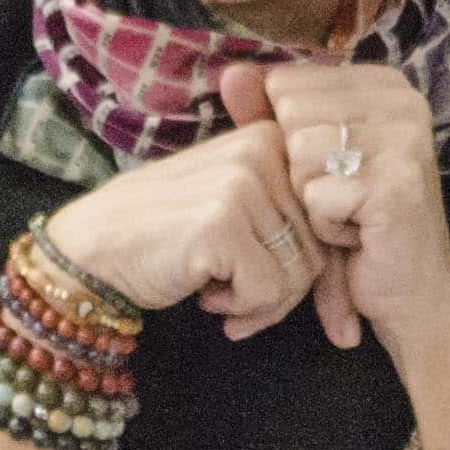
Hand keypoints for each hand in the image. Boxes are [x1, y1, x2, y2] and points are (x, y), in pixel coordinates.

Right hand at [39, 117, 322, 338]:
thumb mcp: (235, 207)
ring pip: (299, 273)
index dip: (316, 270)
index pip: (329, 218)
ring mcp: (242, 184)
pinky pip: (268, 290)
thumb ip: (290, 219)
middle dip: (284, 293)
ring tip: (218, 295)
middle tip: (237, 300)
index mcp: (271, 140)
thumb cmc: (166, 236)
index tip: (282, 294)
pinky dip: (242, 309)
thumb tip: (357, 269)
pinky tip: (205, 295)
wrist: (92, 251)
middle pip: (319, 249)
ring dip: (262, 304)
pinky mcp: (222, 223)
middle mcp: (261, 152)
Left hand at [233, 59, 449, 352]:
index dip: (291, 137)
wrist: (412, 294)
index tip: (334, 169)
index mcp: (383, 84)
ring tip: (348, 215)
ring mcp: (404, 140)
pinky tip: (358, 236)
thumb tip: (231, 74)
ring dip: (310, 199)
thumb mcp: (309, 158)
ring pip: (299, 153)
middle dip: (298, 168)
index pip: (287, 84)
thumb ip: (269, 112)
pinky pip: (315, 195)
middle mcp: (402, 101)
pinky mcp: (395, 184)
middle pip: (290, 115)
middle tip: (341, 197)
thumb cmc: (355, 223)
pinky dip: (324, 227)